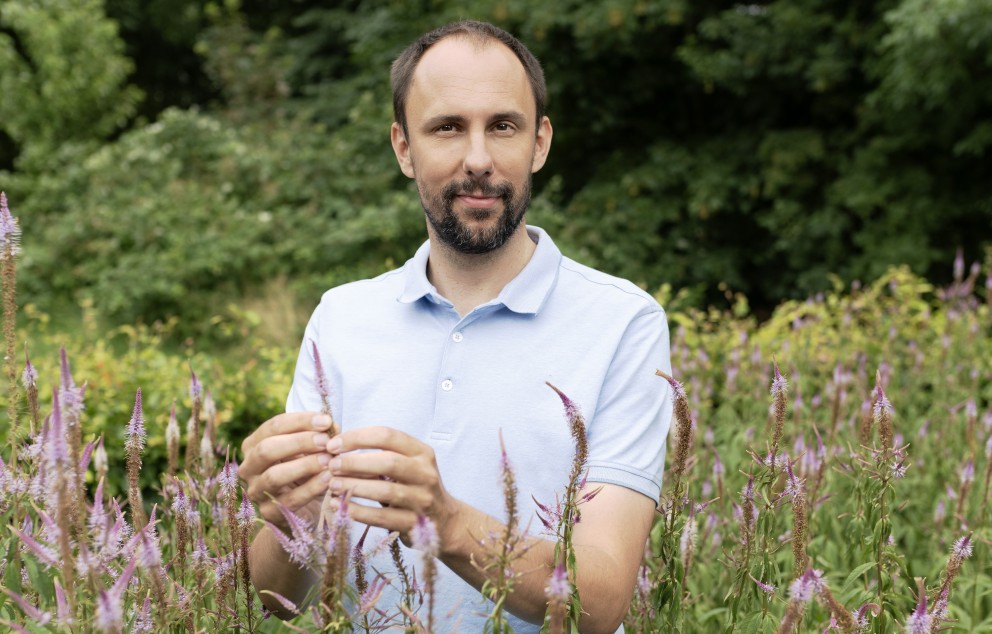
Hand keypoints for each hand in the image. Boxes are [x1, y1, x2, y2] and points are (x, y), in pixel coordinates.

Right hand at [239, 412, 337, 531]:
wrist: (304, 507)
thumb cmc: (306, 469)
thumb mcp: (308, 449)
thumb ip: (317, 435)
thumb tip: (331, 426)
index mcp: (254, 444)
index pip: (273, 427)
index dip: (300, 421)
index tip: (326, 421)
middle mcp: (249, 467)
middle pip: (267, 449)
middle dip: (299, 442)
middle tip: (325, 441)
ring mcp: (256, 491)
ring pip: (274, 476)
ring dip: (304, 465)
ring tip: (328, 460)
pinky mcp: (269, 513)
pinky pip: (289, 500)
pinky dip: (310, 488)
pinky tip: (328, 479)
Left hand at [324, 426, 459, 547]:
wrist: (444, 522)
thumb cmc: (414, 487)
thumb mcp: (406, 465)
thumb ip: (380, 455)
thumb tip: (337, 449)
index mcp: (421, 452)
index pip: (387, 436)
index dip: (357, 438)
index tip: (333, 445)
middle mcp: (425, 473)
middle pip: (388, 462)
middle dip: (354, 462)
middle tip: (331, 465)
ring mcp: (422, 499)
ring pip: (385, 490)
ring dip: (354, 487)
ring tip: (333, 486)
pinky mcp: (415, 523)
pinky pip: (382, 517)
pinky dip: (358, 511)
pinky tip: (340, 506)